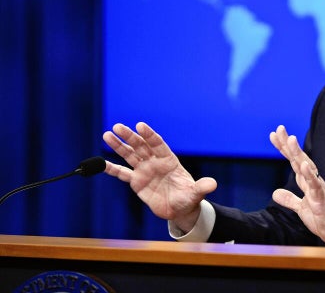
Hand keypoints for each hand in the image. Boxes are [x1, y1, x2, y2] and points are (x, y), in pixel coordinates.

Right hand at [102, 122, 216, 231]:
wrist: (180, 209)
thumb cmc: (188, 198)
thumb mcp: (195, 194)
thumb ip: (201, 187)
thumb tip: (213, 184)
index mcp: (169, 161)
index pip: (158, 145)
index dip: (150, 135)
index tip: (140, 125)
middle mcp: (155, 162)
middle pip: (141, 146)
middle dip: (130, 137)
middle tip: (118, 126)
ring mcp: (145, 170)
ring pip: (130, 155)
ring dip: (119, 146)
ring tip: (107, 135)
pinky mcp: (137, 182)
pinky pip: (122, 173)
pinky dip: (112, 169)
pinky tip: (101, 163)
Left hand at [269, 125, 324, 246]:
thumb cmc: (322, 218)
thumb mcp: (301, 208)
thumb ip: (289, 199)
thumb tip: (275, 193)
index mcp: (306, 181)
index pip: (293, 160)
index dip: (283, 148)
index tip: (274, 135)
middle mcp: (312, 180)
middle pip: (298, 158)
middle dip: (289, 144)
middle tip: (280, 129)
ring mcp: (317, 188)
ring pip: (307, 167)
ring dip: (298, 153)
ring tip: (291, 140)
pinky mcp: (322, 199)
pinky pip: (315, 185)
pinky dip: (309, 175)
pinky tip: (303, 165)